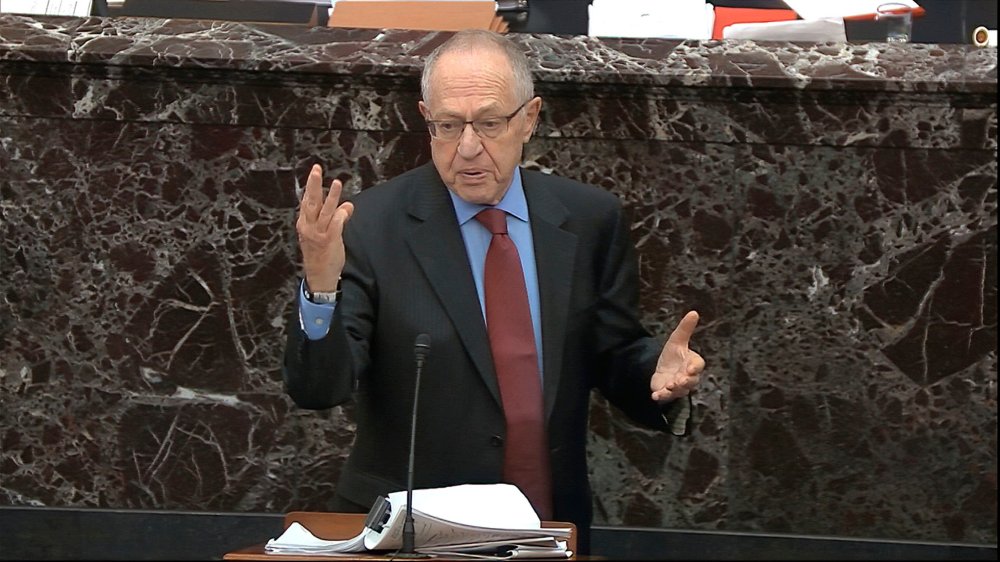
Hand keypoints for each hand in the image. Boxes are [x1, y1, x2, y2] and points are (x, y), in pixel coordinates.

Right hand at [296, 164, 353, 290]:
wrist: (319, 276)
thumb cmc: (321, 255)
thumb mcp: (325, 235)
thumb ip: (336, 218)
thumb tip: (347, 205)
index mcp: (305, 224)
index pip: (306, 202)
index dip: (310, 187)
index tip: (314, 173)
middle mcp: (309, 227)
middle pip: (311, 202)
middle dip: (313, 185)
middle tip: (316, 170)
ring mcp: (318, 233)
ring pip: (324, 211)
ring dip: (331, 196)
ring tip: (336, 182)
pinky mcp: (328, 240)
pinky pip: (335, 224)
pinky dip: (340, 215)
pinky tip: (346, 207)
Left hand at [650, 310, 704, 401]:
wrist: (661, 367)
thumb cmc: (674, 355)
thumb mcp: (677, 340)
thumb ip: (685, 328)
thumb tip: (694, 312)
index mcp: (692, 363)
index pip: (698, 365)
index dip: (695, 367)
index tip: (691, 368)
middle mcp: (688, 377)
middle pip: (692, 381)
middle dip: (686, 381)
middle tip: (680, 380)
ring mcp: (678, 386)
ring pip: (680, 391)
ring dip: (675, 389)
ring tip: (669, 386)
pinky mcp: (667, 393)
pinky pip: (667, 397)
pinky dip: (662, 397)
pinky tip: (655, 396)